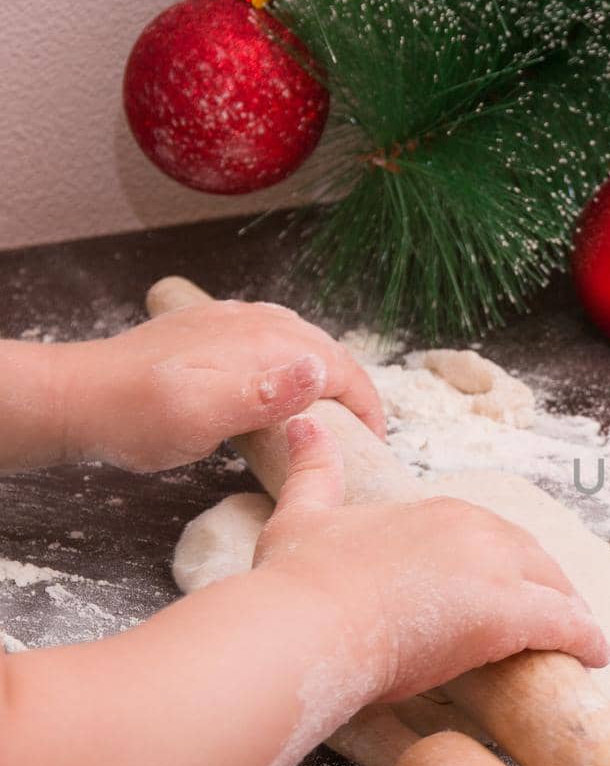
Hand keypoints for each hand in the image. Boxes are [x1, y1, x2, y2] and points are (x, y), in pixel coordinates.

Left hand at [65, 300, 385, 471]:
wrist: (79, 397)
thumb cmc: (140, 418)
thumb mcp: (204, 419)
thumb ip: (264, 395)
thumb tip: (319, 371)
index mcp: (266, 343)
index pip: (343, 370)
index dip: (368, 409)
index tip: (375, 445)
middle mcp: (258, 322)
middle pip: (330, 353)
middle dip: (353, 391)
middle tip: (358, 437)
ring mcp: (235, 320)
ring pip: (305, 342)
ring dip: (326, 375)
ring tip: (330, 413)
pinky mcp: (216, 327)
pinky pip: (275, 338)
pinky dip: (295, 362)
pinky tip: (283, 384)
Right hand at [253, 417, 609, 699]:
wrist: (306, 622)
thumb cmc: (299, 580)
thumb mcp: (302, 514)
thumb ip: (313, 472)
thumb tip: (306, 424)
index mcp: (437, 510)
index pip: (490, 536)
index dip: (505, 564)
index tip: (510, 585)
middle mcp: (475, 530)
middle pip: (530, 558)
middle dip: (548, 586)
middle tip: (557, 613)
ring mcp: (496, 569)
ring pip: (553, 590)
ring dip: (570, 613)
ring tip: (581, 638)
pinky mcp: (509, 614)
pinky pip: (565, 626)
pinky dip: (586, 640)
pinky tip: (597, 655)